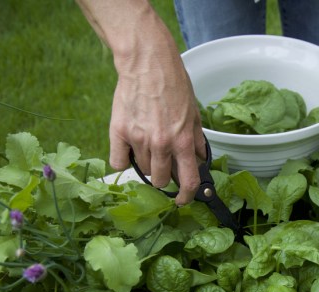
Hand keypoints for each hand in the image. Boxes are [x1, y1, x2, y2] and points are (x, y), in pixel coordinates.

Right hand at [75, 0, 205, 205]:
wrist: (147, 63)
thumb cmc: (172, 84)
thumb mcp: (193, 112)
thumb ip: (196, 139)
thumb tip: (200, 158)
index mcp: (182, 141)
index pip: (189, 181)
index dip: (187, 196)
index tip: (182, 200)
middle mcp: (161, 144)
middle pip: (161, 180)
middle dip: (163, 176)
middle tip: (162, 162)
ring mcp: (139, 139)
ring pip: (141, 170)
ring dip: (145, 163)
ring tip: (147, 144)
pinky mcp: (119, 132)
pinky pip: (119, 162)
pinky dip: (123, 159)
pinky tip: (129, 148)